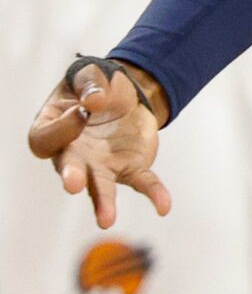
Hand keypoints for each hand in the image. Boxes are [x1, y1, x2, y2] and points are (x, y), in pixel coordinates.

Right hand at [28, 62, 170, 229]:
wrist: (124, 95)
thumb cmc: (95, 86)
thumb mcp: (91, 74)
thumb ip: (90, 83)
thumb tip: (94, 101)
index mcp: (53, 127)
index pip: (45, 137)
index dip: (62, 127)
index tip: (82, 110)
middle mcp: (72, 154)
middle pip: (68, 168)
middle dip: (71, 175)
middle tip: (72, 184)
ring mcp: (100, 166)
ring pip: (100, 187)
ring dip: (103, 202)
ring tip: (106, 220)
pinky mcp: (129, 168)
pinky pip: (141, 182)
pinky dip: (153, 193)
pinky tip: (164, 206)